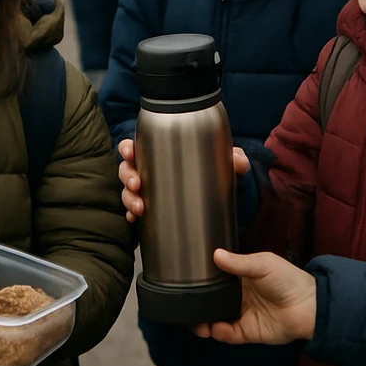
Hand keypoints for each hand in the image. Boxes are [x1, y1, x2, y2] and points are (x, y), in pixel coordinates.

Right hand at [118, 140, 249, 223]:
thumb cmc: (220, 171)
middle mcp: (152, 170)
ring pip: (128, 191)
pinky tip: (135, 220)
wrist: (224, 198)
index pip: (138, 145)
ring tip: (140, 208)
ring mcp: (150, 190)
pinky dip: (131, 215)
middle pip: (128, 169)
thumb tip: (237, 161)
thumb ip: (235, 159)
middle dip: (128, 176)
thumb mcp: (228, 162)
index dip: (128, 148)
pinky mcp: (153, 209)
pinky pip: (134, 211)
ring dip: (129, 198)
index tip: (130, 152)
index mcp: (163, 151)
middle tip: (138, 185)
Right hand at [193, 249, 315, 344]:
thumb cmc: (287, 279)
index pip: (217, 279)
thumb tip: (215, 254)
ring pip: (216, 319)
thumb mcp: (263, 264)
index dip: (203, 280)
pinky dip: (218, 332)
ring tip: (194, 321)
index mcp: (240, 277)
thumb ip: (238, 263)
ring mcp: (241, 314)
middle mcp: (238, 296)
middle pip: (213, 301)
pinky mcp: (247, 332)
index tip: (188, 279)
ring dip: (204, 321)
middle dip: (199, 304)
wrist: (307, 306)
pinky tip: (212, 328)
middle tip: (185, 303)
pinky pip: (228, 334)